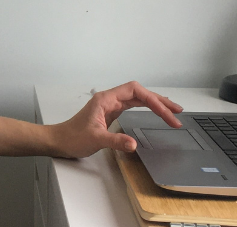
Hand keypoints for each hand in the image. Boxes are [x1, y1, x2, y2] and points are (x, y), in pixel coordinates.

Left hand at [49, 81, 182, 158]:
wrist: (59, 141)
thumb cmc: (72, 137)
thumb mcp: (95, 140)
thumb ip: (115, 141)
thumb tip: (134, 144)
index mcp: (106, 99)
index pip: (135, 92)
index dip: (153, 100)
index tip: (166, 114)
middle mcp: (109, 99)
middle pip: (140, 93)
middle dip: (159, 101)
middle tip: (177, 112)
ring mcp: (110, 105)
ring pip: (137, 98)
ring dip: (155, 104)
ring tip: (172, 111)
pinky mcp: (111, 113)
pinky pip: (133, 105)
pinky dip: (146, 107)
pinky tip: (155, 111)